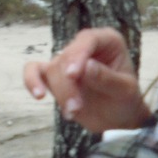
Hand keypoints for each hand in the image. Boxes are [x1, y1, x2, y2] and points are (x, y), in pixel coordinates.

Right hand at [23, 28, 151, 135]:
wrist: (119, 118)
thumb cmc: (126, 99)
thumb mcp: (125, 90)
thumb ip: (107, 78)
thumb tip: (86, 67)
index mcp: (107, 41)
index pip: (88, 39)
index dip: (78, 54)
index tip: (73, 75)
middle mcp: (85, 46)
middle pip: (66, 58)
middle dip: (68, 85)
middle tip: (76, 108)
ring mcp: (67, 60)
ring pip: (52, 69)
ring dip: (59, 92)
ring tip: (72, 113)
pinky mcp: (54, 76)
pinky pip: (34, 71)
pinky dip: (31, 80)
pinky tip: (38, 95)